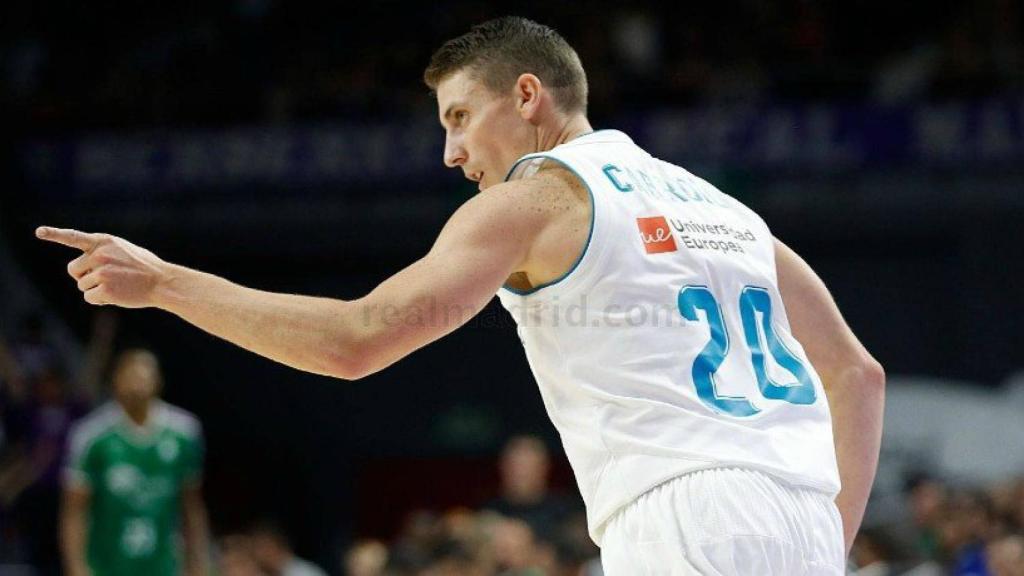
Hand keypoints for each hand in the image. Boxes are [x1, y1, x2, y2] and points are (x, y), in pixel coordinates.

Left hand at [36, 227, 170, 308]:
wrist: (162, 282)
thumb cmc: (144, 267)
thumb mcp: (124, 250)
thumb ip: (102, 252)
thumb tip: (84, 268)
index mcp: (104, 242)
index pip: (74, 237)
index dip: (55, 234)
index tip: (39, 232)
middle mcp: (100, 255)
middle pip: (73, 269)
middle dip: (84, 276)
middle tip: (106, 278)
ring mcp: (102, 272)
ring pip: (82, 285)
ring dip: (95, 289)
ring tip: (118, 285)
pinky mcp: (105, 289)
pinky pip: (89, 297)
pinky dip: (100, 300)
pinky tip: (117, 295)